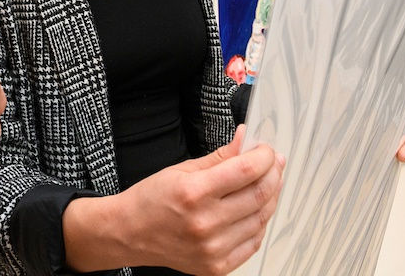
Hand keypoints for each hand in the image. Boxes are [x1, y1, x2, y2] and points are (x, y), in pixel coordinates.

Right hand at [64, 126, 283, 274]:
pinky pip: (254, 242)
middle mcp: (206, 223)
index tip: (267, 149)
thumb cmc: (151, 200)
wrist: (131, 233)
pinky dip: (260, 222)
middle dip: (273, 174)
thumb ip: (219, 158)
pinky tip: (255, 209)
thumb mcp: (181, 170)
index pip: (245, 171)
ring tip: (267, 183)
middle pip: (259, 195)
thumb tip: (245, 142)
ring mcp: (214, 248)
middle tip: (274, 163)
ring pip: (261, 219)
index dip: (263, 157)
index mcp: (193, 193)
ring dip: (270, 197)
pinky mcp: (218, 266)